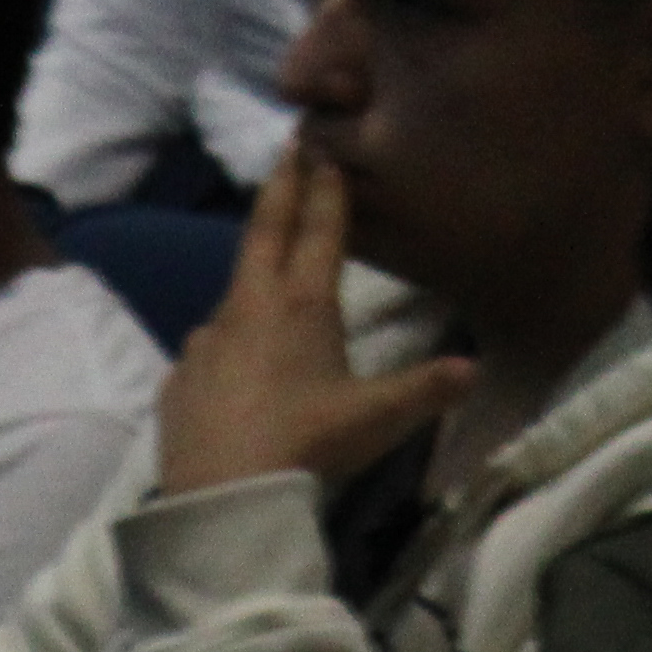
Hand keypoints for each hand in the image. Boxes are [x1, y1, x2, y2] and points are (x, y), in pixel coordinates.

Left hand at [152, 148, 476, 504]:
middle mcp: (249, 309)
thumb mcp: (377, 420)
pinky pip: (204, 354)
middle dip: (279, 190)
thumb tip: (473, 369)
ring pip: (230, 299)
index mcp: (302, 305)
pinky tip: (226, 367)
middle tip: (284, 153)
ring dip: (248, 283)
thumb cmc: (309, 448)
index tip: (322, 152)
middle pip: (263, 236)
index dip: (325, 192)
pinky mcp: (178, 381)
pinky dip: (219, 350)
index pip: (318, 233)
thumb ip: (426, 390)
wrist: (226, 499)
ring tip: (258, 281)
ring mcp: (206, 343)